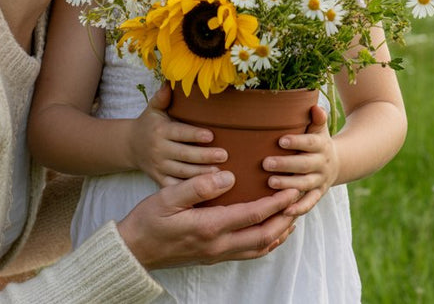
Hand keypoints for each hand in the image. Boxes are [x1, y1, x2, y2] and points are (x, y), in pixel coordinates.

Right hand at [116, 171, 298, 269]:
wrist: (133, 250)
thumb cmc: (147, 220)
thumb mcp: (168, 197)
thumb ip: (199, 186)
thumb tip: (228, 176)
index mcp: (209, 227)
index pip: (252, 216)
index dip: (276, 204)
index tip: (292, 191)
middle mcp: (217, 245)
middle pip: (263, 236)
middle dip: (285, 219)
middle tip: (300, 201)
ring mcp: (216, 254)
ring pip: (258, 248)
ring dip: (278, 232)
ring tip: (291, 216)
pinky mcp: (212, 257)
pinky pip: (247, 253)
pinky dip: (264, 243)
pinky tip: (268, 232)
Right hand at [129, 84, 226, 185]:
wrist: (130, 146)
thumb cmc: (149, 124)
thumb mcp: (153, 108)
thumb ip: (162, 97)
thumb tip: (172, 81)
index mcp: (160, 131)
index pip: (180, 133)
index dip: (194, 135)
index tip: (211, 136)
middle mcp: (159, 150)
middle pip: (184, 155)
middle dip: (204, 156)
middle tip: (224, 155)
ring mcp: (159, 167)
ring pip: (182, 173)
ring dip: (202, 175)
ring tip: (220, 174)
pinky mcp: (159, 180)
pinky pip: (175, 188)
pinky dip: (189, 191)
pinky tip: (206, 191)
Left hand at [262, 105, 337, 216]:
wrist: (338, 163)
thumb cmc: (317, 142)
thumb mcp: (319, 129)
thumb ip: (317, 119)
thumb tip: (315, 106)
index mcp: (321, 145)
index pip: (310, 143)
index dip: (297, 142)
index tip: (281, 140)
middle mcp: (322, 164)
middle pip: (305, 165)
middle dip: (286, 165)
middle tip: (266, 163)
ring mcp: (320, 181)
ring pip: (305, 184)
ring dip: (288, 185)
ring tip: (269, 183)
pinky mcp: (318, 194)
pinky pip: (310, 203)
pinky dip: (299, 208)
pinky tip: (285, 211)